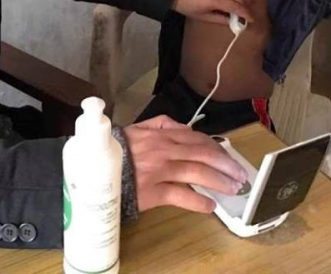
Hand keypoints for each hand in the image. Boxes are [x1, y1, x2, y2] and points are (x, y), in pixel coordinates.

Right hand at [124, 116, 247, 212]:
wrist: (91, 169)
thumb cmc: (114, 150)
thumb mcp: (136, 129)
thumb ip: (159, 124)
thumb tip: (183, 128)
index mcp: (160, 134)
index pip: (196, 138)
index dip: (215, 147)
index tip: (227, 155)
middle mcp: (163, 150)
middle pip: (202, 154)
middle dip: (225, 164)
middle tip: (239, 174)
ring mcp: (159, 170)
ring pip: (197, 173)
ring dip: (219, 181)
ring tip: (232, 188)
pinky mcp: (152, 191)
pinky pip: (181, 196)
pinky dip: (198, 201)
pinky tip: (209, 206)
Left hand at [172, 0, 251, 24]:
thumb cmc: (186, 6)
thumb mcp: (202, 17)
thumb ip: (220, 19)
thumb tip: (233, 21)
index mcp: (214, 0)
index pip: (235, 7)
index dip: (245, 13)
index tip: (251, 18)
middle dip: (243, 2)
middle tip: (243, 9)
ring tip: (229, 0)